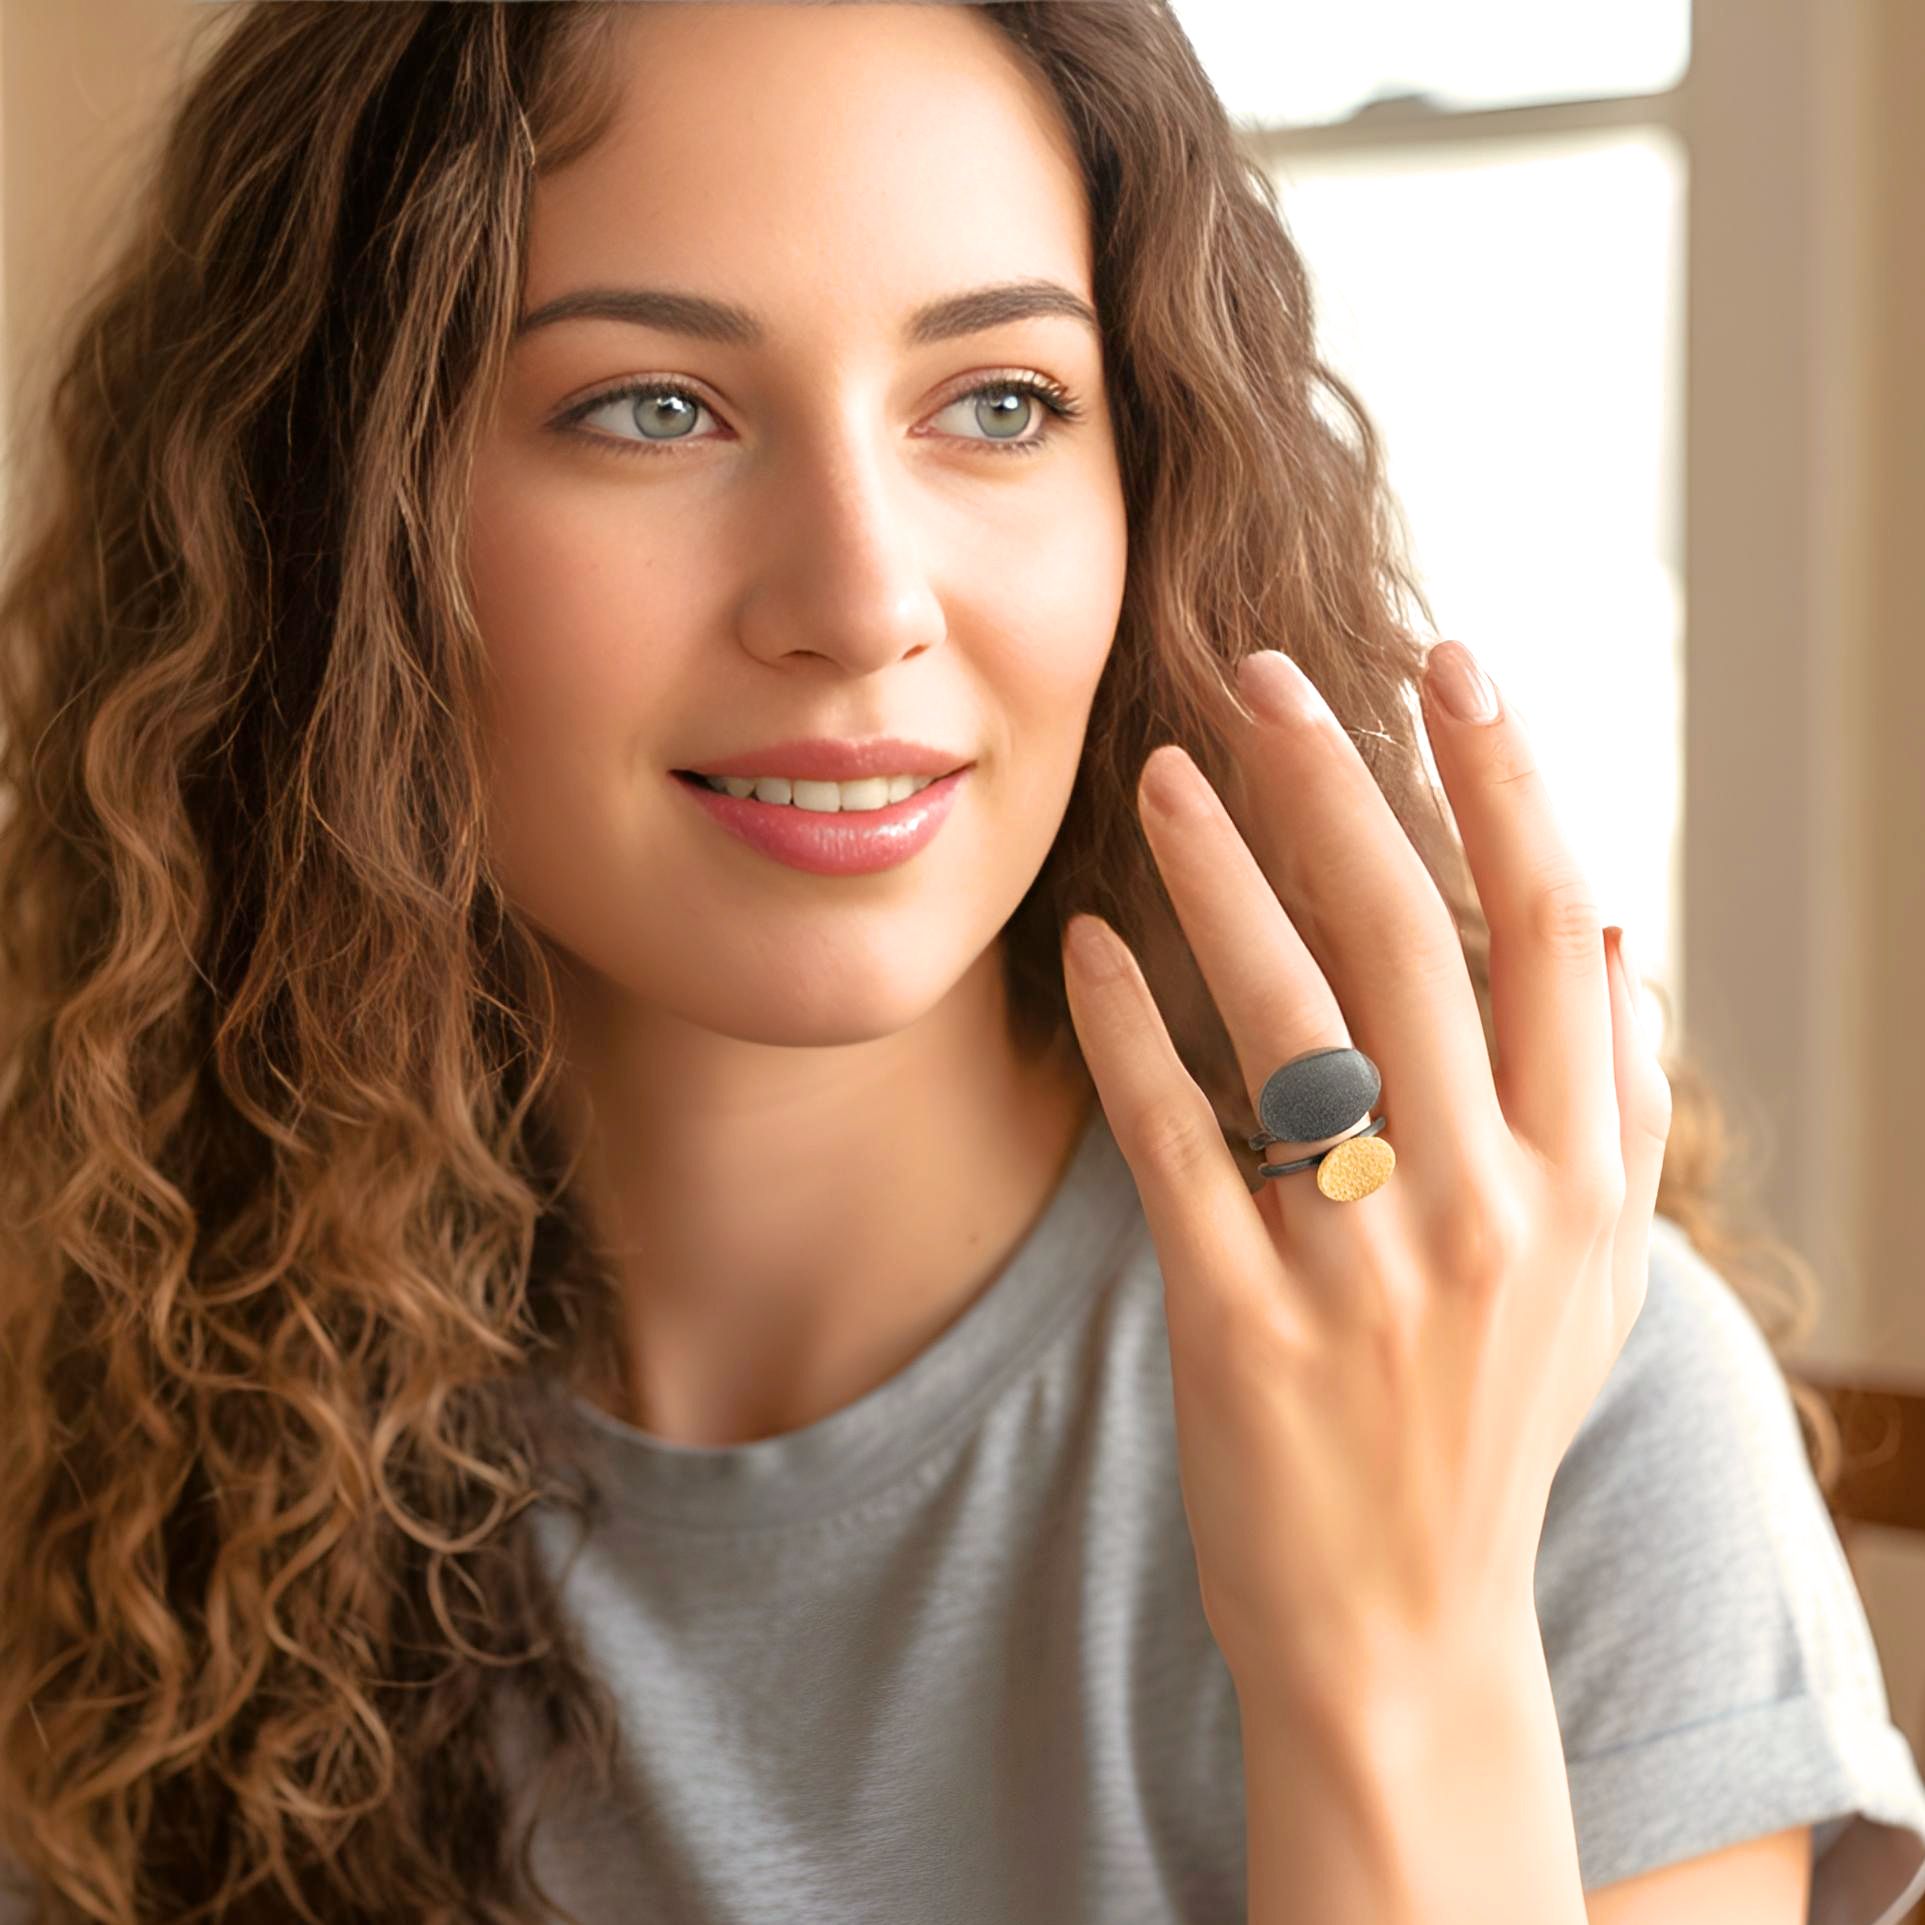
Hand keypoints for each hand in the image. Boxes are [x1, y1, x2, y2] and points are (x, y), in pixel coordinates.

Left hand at [1058, 642, 1672, 1726]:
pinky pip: (1177, 1143)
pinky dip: (1129, 1032)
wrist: (1405, 1634)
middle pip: (1407, 940)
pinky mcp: (1242, 1328)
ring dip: (1221, 875)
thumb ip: (1609, 1097)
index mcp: (1582, 1180)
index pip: (1551, 927)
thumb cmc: (1489, 1425)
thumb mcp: (1596, 1274)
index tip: (1448, 663)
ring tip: (1164, 772)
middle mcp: (1487, 1211)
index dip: (1501, 779)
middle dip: (1336, 783)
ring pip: (1288, 1019)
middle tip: (1260, 674)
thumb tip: (1604, 917)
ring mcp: (1364, 1273)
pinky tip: (1088, 945)